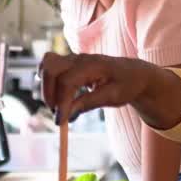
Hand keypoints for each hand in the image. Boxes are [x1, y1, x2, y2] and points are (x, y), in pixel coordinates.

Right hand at [38, 52, 152, 123]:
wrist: (134, 73)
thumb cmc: (126, 85)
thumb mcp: (114, 97)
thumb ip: (90, 103)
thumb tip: (68, 114)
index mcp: (93, 65)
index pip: (67, 81)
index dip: (61, 102)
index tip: (60, 122)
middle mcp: (80, 59)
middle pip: (50, 67)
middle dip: (49, 92)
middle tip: (57, 113)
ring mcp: (73, 59)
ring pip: (47, 64)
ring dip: (46, 86)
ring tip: (57, 105)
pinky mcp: (69, 64)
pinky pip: (49, 67)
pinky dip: (47, 82)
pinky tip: (57, 96)